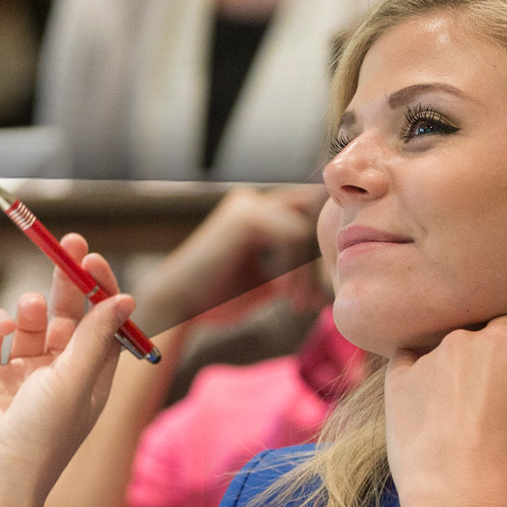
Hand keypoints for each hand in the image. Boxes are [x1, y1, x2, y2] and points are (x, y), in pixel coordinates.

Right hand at [0, 237, 136, 506]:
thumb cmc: (42, 436)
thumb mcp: (76, 380)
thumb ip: (95, 336)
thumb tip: (125, 298)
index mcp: (88, 383)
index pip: (101, 327)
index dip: (100, 293)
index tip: (94, 260)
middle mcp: (55, 379)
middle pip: (66, 318)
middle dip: (67, 282)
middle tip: (68, 244)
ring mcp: (17, 379)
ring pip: (28, 326)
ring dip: (32, 309)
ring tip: (32, 308)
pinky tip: (0, 325)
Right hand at [135, 187, 322, 334]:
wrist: (177, 306)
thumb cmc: (218, 299)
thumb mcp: (268, 283)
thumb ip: (295, 273)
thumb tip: (328, 286)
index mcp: (255, 211)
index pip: (308, 217)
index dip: (316, 254)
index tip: (309, 299)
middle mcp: (252, 200)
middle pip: (312, 218)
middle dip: (315, 262)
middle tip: (307, 303)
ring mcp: (248, 204)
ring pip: (305, 229)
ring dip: (305, 272)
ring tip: (296, 304)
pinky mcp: (246, 217)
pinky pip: (293, 236)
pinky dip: (294, 269)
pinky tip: (283, 295)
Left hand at [384, 317, 506, 506]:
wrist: (456, 497)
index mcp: (502, 342)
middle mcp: (460, 340)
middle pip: (480, 339)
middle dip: (490, 362)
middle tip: (494, 405)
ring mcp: (424, 360)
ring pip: (446, 354)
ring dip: (456, 373)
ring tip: (461, 417)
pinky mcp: (396, 382)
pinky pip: (409, 365)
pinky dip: (421, 379)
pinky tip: (431, 411)